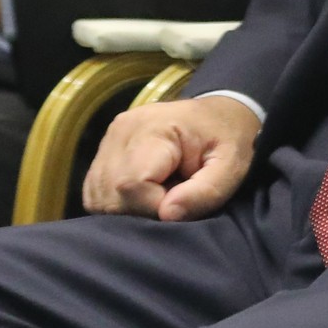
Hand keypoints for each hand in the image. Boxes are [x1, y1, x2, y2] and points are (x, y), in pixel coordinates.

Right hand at [83, 96, 259, 222]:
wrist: (219, 113)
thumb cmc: (228, 138)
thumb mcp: (231, 166)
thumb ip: (204, 192)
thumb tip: (166, 214)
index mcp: (152, 128)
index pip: (132, 184)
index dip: (155, 207)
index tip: (182, 202)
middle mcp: (121, 131)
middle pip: (110, 194)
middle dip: (141, 211)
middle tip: (175, 198)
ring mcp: (108, 141)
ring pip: (98, 197)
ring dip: (128, 209)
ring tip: (162, 194)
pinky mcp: (104, 153)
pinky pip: (96, 193)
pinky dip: (118, 204)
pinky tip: (146, 195)